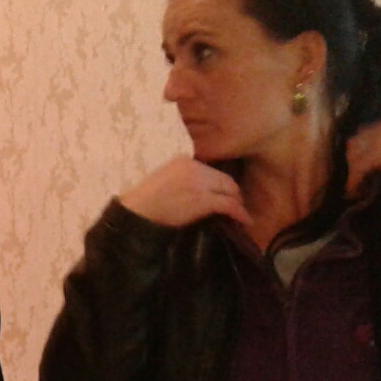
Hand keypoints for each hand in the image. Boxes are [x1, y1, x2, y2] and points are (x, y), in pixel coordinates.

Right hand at [118, 155, 254, 228]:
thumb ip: (182, 179)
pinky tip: (244, 220)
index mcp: (184, 161)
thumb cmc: (144, 202)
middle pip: (225, 179)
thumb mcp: (164, 181)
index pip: (211, 170)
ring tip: (242, 214)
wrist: (136, 212)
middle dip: (234, 193)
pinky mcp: (203, 200)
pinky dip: (239, 213)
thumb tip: (200, 192)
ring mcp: (200, 184)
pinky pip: (229, 205)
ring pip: (230, 191)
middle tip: (238, 204)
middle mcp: (195, 168)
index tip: (225, 193)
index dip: (221, 183)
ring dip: (238, 203)